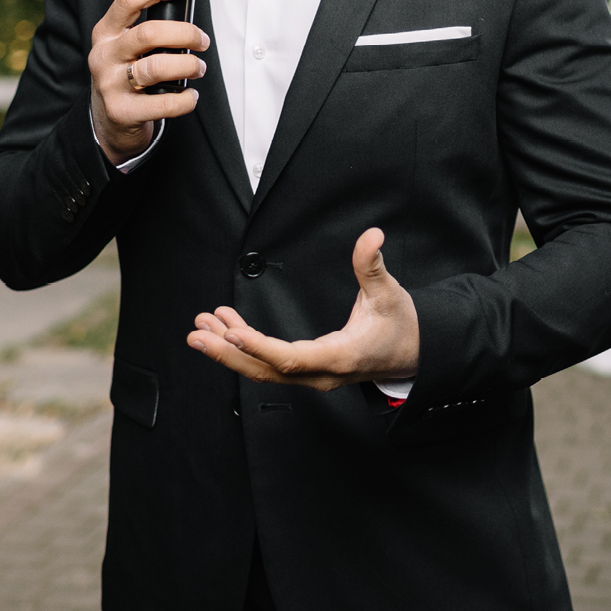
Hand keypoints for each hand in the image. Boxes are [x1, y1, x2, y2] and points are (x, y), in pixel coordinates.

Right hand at [88, 0, 209, 165]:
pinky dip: (186, 99)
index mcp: (106, 32)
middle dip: (185, 34)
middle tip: (202, 41)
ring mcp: (110, 84)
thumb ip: (147, 30)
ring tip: (198, 68)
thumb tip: (186, 11)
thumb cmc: (125, 76)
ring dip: (188, 65)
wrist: (108, 122)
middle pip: (148, 33)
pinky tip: (190, 95)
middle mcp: (104, 55)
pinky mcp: (122, 111)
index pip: (129, 0)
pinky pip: (164, 104)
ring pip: (157, 67)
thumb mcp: (125, 47)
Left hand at [186, 228, 418, 390]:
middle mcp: (321, 373)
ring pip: (263, 369)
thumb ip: (373, 265)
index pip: (291, 358)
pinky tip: (227, 326)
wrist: (414, 354)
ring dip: (230, 350)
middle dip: (228, 352)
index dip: (259, 346)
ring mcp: (313, 375)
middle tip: (196, 334)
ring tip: (200, 328)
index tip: (230, 331)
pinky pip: (270, 363)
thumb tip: (372, 235)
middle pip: (266, 370)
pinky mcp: (308, 369)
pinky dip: (245, 347)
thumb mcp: (390, 293)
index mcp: (339, 357)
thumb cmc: (402, 327)